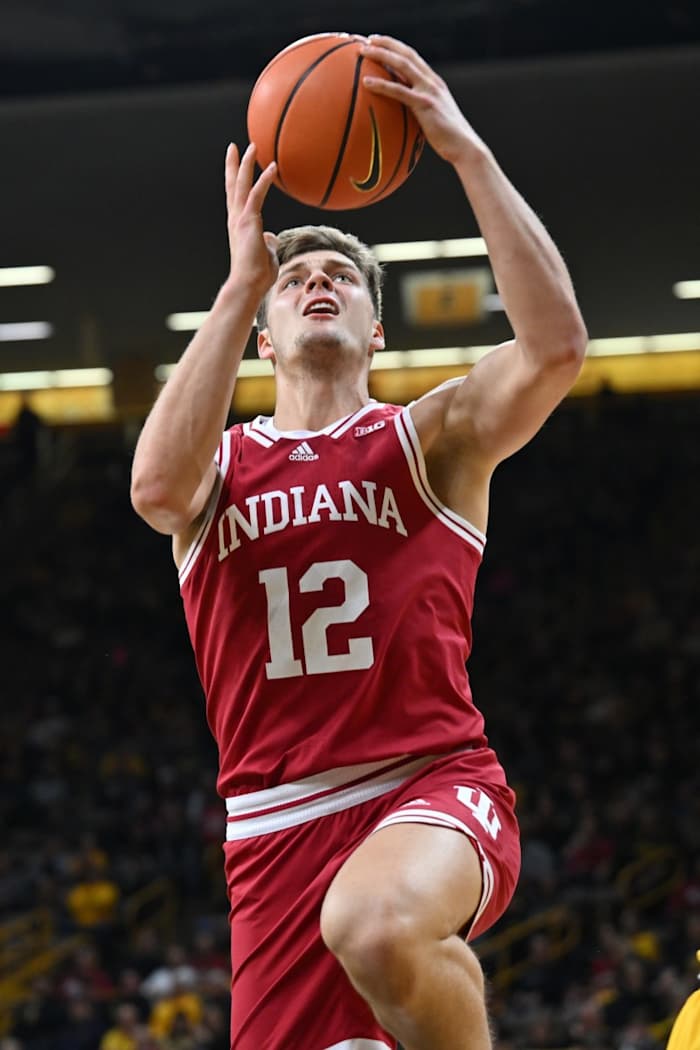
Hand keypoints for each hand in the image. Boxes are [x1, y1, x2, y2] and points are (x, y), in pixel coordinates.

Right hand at [225, 143, 278, 292]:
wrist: (248, 284)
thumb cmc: (257, 275)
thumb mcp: (266, 254)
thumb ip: (268, 242)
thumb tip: (271, 237)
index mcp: (239, 225)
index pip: (235, 197)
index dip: (235, 179)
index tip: (235, 163)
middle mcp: (236, 219)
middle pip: (233, 186)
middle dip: (234, 165)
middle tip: (235, 146)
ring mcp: (241, 219)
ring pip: (242, 185)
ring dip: (247, 164)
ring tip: (253, 146)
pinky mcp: (249, 221)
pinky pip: (257, 195)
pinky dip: (264, 180)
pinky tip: (273, 167)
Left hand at [360, 35, 484, 166]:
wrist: (464, 146)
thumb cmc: (447, 139)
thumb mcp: (434, 119)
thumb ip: (420, 111)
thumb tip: (402, 118)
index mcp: (434, 82)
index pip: (413, 57)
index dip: (396, 47)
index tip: (380, 42)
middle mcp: (432, 81)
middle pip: (406, 54)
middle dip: (386, 43)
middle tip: (367, 40)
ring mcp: (429, 91)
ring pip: (402, 65)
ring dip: (381, 55)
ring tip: (363, 52)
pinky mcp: (424, 104)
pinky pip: (399, 91)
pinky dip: (381, 85)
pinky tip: (365, 83)